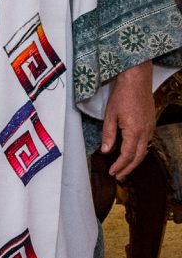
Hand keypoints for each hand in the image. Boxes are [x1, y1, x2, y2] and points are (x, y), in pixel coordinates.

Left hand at [101, 61, 154, 179]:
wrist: (137, 81)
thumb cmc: (122, 96)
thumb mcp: (110, 116)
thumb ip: (108, 135)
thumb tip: (106, 151)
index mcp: (134, 131)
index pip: (127, 155)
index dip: (120, 166)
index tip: (113, 173)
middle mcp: (145, 132)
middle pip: (138, 157)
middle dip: (128, 168)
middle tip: (118, 176)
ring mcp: (150, 128)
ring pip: (143, 150)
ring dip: (134, 161)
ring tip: (124, 168)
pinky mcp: (151, 123)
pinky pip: (146, 142)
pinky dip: (139, 151)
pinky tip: (131, 153)